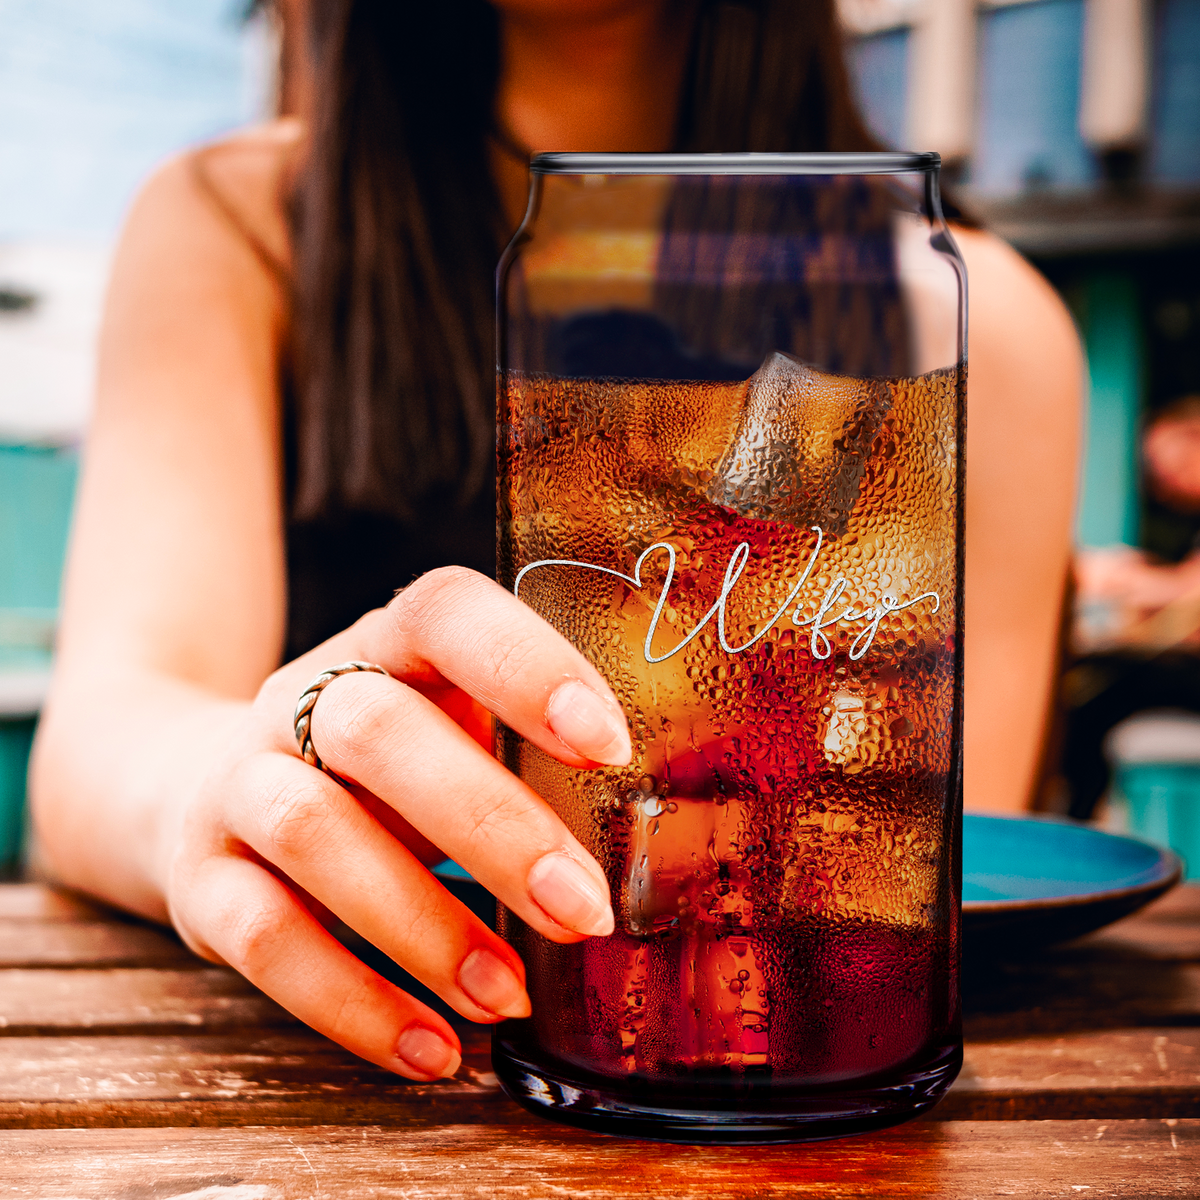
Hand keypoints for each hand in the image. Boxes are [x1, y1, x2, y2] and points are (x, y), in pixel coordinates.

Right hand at [163, 567, 631, 1079]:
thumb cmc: (377, 768)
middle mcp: (300, 699)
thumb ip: (525, 759)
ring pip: (315, 832)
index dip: (527, 667)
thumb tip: (651, 847)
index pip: (447, 614)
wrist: (197, 787)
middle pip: (379, 732)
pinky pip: (263, 938)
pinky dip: (353, 1003)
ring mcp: (239, 782)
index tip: (609, 746)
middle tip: (582, 913)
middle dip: (492, 827)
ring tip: (506, 995)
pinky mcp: (199, 877)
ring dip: (423, 926)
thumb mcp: (444, 730)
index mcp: (387, 646)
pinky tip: (432, 1049)